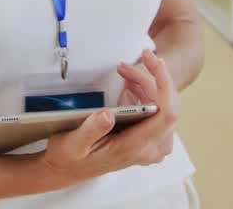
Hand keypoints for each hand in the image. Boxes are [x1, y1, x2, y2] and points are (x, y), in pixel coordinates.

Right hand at [42, 51, 179, 184]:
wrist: (67, 170)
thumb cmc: (69, 158)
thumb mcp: (73, 143)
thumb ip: (91, 130)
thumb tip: (108, 115)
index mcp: (134, 148)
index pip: (166, 114)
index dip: (165, 84)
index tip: (154, 62)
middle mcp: (149, 149)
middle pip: (165, 105)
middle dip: (149, 78)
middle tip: (126, 65)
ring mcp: (151, 145)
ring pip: (162, 105)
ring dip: (144, 84)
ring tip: (123, 72)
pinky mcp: (147, 139)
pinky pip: (156, 111)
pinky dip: (143, 93)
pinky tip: (128, 86)